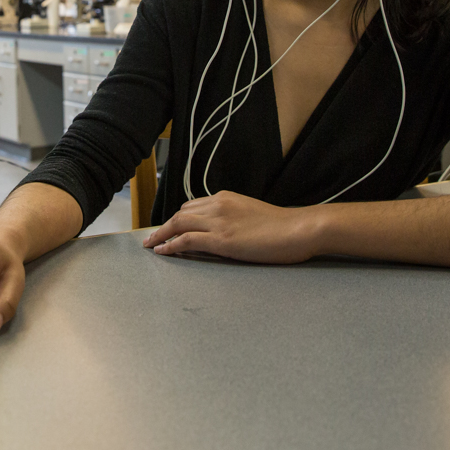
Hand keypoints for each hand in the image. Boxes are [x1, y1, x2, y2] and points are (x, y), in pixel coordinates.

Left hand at [143, 191, 322, 264]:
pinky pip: (187, 240)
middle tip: (151, 238)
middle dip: (163, 226)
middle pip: (180, 214)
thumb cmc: (282, 226)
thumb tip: (225, 230)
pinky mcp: (221, 240)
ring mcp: (219, 222)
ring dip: (161, 235)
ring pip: (178, 224)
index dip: (177, 218)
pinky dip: (171, 245)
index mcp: (226, 198)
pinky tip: (163, 251)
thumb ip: (234, 217)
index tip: (168, 227)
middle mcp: (218, 205)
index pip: (192, 206)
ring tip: (150, 245)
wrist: (299, 228)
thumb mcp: (252, 214)